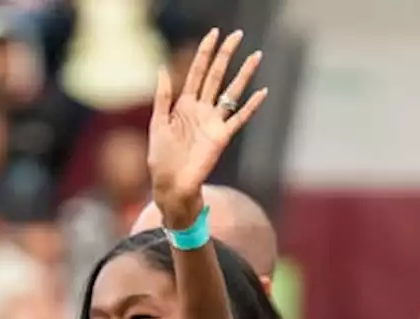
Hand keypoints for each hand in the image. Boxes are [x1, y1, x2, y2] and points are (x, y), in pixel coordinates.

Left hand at [148, 29, 265, 227]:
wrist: (170, 185)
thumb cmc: (161, 158)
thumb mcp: (157, 123)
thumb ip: (163, 96)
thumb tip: (161, 67)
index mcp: (184, 105)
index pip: (197, 73)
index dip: (205, 53)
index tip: (214, 33)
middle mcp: (202, 110)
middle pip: (216, 77)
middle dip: (226, 55)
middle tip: (238, 35)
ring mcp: (213, 123)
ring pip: (231, 93)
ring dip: (243, 75)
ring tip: (256, 56)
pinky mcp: (221, 138)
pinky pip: (239, 119)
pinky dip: (250, 106)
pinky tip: (262, 92)